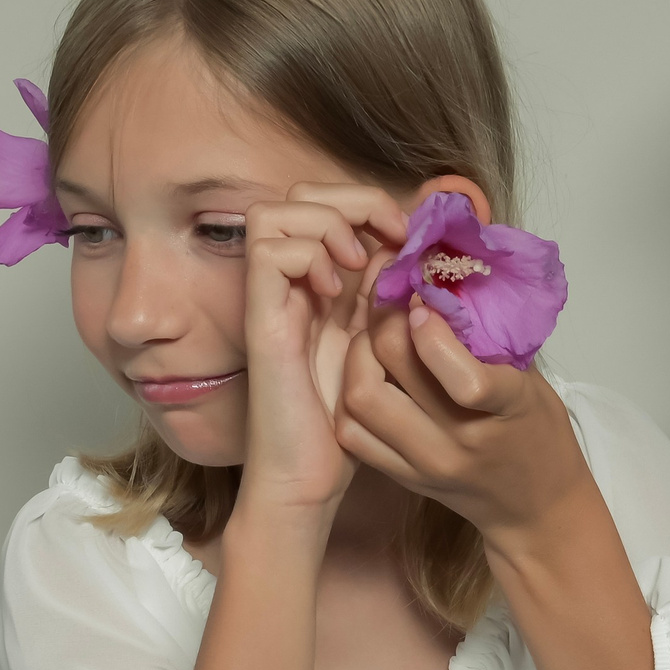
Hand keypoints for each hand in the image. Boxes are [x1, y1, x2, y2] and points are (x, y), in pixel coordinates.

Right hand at [235, 183, 411, 528]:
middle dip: (349, 199)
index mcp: (321, 284)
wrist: (308, 475)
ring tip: (356, 263)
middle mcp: (290, 284)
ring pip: (273, 212)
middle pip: (298, 194)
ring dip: (324, 223)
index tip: (408, 233)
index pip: (326, 201)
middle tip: (387, 235)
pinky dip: (307, 256)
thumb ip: (385, 296)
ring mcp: (271, 300)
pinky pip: (268, 252)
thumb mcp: (379, 344)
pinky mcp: (262, 321)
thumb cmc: (343, 420)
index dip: (368, 201)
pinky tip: (334, 291)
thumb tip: (404, 246)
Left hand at [335, 295, 596, 548]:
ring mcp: (424, 464)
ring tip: (374, 335)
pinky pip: (352, 431)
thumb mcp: (530, 381)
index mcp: (505, 412)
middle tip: (390, 300)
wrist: (535, 508)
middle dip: (383, 322)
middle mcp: (458, 443)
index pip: (462, 378)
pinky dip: (349, 394)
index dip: (431, 331)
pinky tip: (365, 373)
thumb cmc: (538, 432)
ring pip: (359, 400)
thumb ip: (489, 339)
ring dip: (357, 356)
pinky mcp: (401, 477)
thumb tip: (441, 279)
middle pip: (392, 373)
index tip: (424, 300)